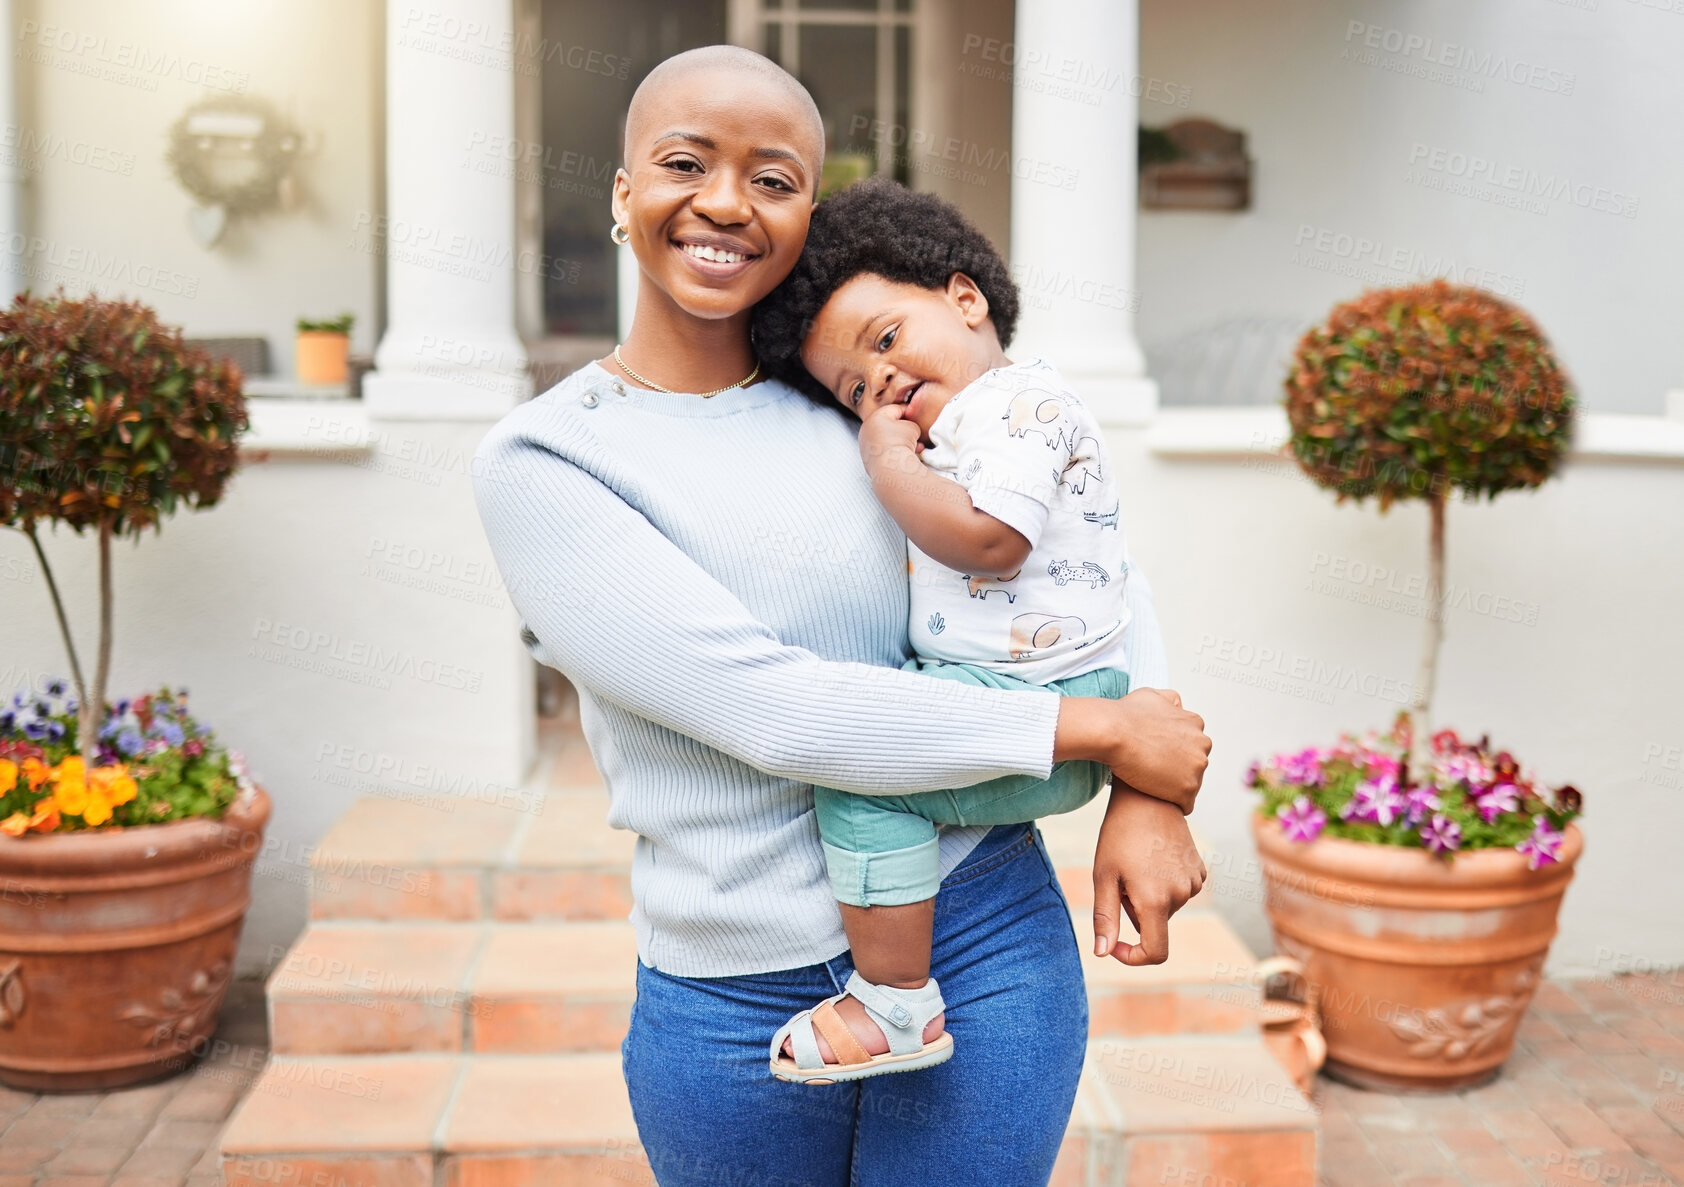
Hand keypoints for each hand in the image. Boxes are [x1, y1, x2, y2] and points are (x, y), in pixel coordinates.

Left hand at [857, 403, 923, 479]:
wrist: (891, 469)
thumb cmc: (901, 443)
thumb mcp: (912, 427)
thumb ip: (910, 424)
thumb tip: (908, 430)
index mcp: (875, 417)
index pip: (894, 409)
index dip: (908, 411)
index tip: (916, 416)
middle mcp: (866, 430)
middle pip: (888, 425)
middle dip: (904, 429)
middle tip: (916, 433)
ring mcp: (865, 446)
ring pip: (886, 440)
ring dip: (902, 442)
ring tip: (915, 447)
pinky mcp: (868, 460)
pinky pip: (883, 451)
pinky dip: (894, 452)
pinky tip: (906, 456)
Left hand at [1092, 786, 1207, 964]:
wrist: (1148, 796)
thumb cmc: (1119, 835)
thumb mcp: (1104, 876)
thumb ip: (1105, 918)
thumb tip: (1102, 952)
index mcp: (1155, 900)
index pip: (1155, 952)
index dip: (1133, 956)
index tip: (1115, 944)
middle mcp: (1181, 895)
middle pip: (1154, 924)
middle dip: (1134, 910)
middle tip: (1121, 877)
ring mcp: (1194, 883)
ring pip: (1166, 907)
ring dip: (1149, 896)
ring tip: (1137, 863)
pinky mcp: (1201, 871)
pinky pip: (1179, 891)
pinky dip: (1164, 884)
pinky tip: (1154, 857)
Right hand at [1097, 688, 1209, 812]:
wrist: (1112, 733)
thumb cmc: (1125, 715)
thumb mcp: (1152, 695)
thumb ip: (1169, 700)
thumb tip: (1177, 704)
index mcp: (1195, 724)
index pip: (1191, 744)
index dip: (1172, 751)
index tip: (1155, 754)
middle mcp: (1202, 745)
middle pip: (1194, 764)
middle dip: (1177, 768)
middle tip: (1150, 770)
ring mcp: (1196, 769)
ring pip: (1190, 784)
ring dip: (1173, 786)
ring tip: (1150, 785)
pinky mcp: (1187, 790)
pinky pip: (1185, 803)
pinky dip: (1172, 802)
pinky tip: (1154, 797)